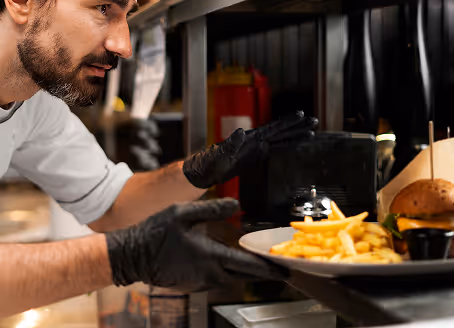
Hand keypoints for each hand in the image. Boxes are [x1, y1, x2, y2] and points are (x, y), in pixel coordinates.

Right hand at [106, 198, 286, 291]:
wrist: (132, 255)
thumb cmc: (156, 232)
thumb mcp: (184, 212)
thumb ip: (212, 209)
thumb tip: (236, 205)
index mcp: (210, 255)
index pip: (247, 266)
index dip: (269, 268)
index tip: (285, 270)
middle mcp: (209, 273)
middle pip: (245, 276)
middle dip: (264, 273)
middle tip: (281, 267)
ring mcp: (200, 282)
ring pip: (232, 279)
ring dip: (248, 272)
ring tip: (263, 263)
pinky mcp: (193, 284)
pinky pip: (219, 280)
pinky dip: (232, 273)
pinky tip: (234, 263)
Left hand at [183, 111, 317, 188]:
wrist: (202, 173)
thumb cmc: (208, 162)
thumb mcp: (218, 154)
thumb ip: (230, 144)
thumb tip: (240, 132)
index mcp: (250, 138)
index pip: (273, 128)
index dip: (288, 122)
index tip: (302, 115)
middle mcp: (255, 141)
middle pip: (281, 131)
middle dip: (298, 127)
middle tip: (315, 122)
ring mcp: (255, 148)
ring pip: (280, 140)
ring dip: (295, 136)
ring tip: (311, 133)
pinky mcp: (254, 157)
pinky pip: (275, 151)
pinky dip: (286, 147)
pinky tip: (294, 147)